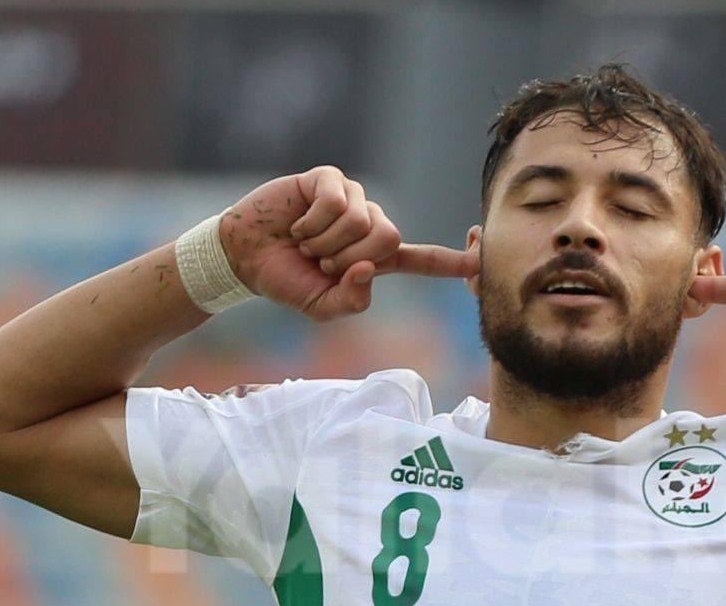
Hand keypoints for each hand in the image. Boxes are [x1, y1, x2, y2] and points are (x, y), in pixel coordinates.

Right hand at [220, 166, 476, 321]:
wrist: (244, 257)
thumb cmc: (285, 280)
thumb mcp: (321, 306)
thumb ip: (351, 301)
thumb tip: (368, 270)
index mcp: (376, 259)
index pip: (422, 260)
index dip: (451, 262)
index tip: (481, 259)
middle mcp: (370, 225)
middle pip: (389, 238)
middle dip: (349, 257)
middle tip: (320, 261)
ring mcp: (352, 200)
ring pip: (362, 221)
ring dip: (326, 241)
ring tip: (305, 243)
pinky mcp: (329, 180)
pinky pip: (337, 202)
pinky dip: (312, 222)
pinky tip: (297, 224)